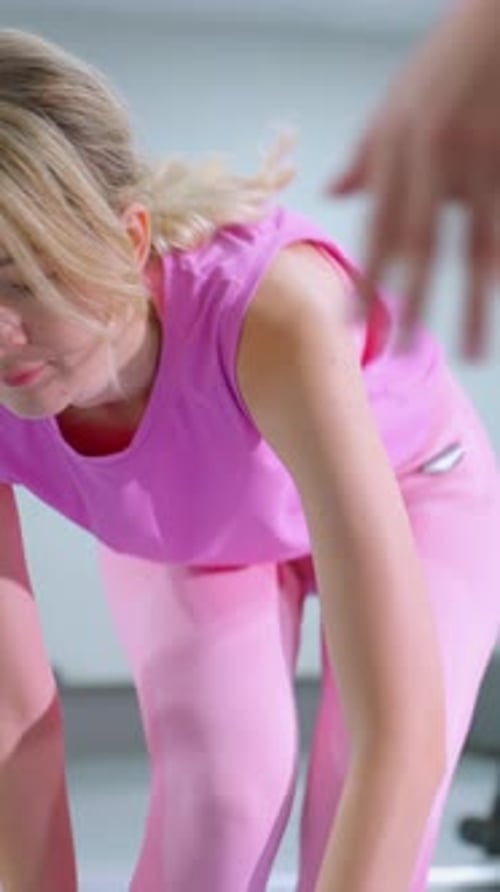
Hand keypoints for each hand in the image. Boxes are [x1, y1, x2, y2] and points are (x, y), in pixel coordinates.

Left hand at [328, 0, 499, 357]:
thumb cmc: (447, 60)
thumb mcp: (397, 100)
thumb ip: (368, 153)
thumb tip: (332, 193)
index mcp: (401, 145)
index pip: (380, 225)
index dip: (367, 276)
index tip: (351, 322)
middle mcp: (440, 157)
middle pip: (426, 247)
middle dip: (416, 307)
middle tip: (406, 357)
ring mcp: (486, 159)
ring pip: (482, 250)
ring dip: (474, 307)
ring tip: (472, 354)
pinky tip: (498, 295)